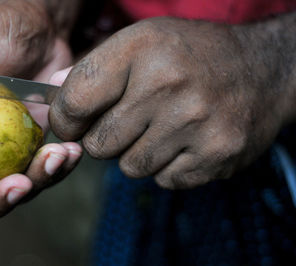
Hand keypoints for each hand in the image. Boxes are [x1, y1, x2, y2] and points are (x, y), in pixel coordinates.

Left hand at [49, 17, 292, 188]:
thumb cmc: (193, 54)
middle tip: (127, 123)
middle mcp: (167, 85)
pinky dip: (168, 167)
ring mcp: (196, 124)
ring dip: (137, 154)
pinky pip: (165, 180)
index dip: (65, 120)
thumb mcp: (143, 42)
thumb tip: (55, 94)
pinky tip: (185, 142)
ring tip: (161, 129)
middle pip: (99, 145)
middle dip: (104, 140)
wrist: (265, 69)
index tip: (71, 124)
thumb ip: (95, 68)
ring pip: (131, 167)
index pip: (75, 100)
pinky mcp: (216, 155)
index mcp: (141, 49)